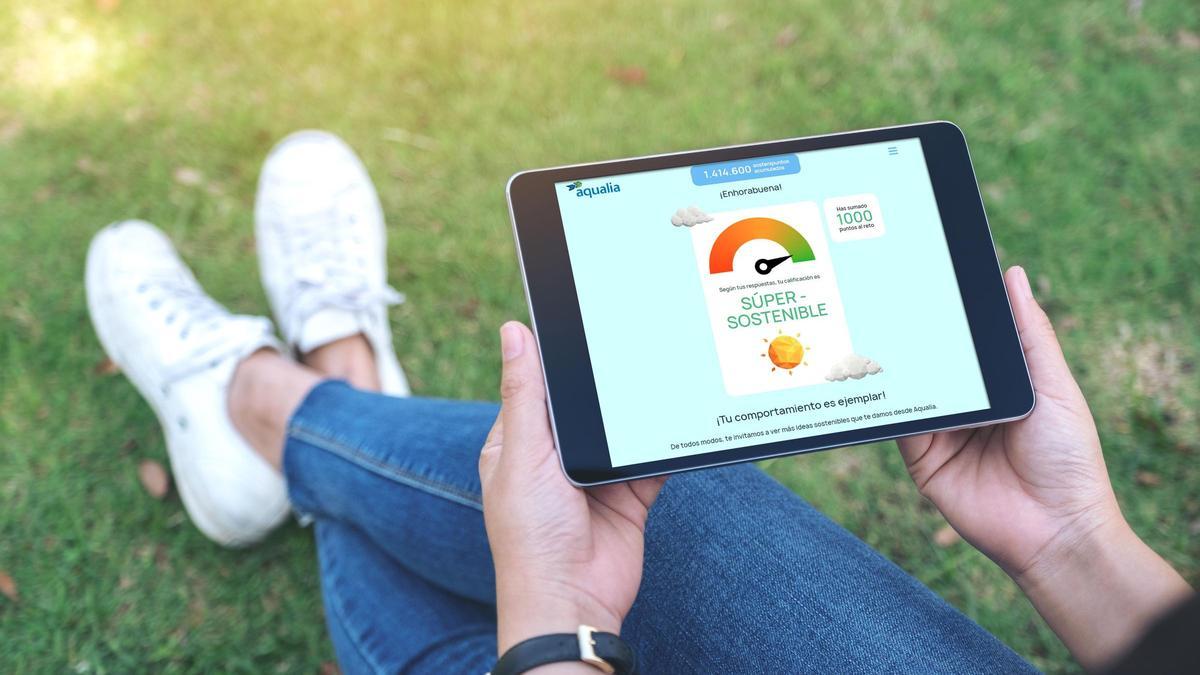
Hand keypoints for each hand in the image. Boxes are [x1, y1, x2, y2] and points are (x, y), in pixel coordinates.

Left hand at [479, 321, 665, 655]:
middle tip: (630, 340)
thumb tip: (513, 332)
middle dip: (603, 384)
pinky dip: (661, 446)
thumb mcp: (523, 455)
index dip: (555, 358)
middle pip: (582, 406)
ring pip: (619, 430)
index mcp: (517, 444)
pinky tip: (677, 417)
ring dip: (634, 414)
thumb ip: (525, 395)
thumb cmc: (530, 535)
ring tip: (656, 372)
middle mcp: (554, 458)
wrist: (572, 600)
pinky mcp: (627, 496)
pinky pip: (649, 461)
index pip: (536, 387)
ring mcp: (592, 478)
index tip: (581, 321)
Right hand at [898, 265, 1117, 576]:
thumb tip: (1012, 275)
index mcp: (1000, 383)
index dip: (951, 310)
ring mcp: (942, 428)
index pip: (968, 340)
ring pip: (910, 386)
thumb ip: (1031, 335)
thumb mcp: (1053, 387)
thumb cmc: (1068, 458)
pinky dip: (887, 401)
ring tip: (876, 324)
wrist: (1054, 530)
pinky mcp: (920, 456)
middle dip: (915, 331)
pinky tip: (877, 376)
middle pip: (933, 359)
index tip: (929, 271)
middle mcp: (967, 403)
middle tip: (890, 291)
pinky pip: (898, 421)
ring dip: (895, 362)